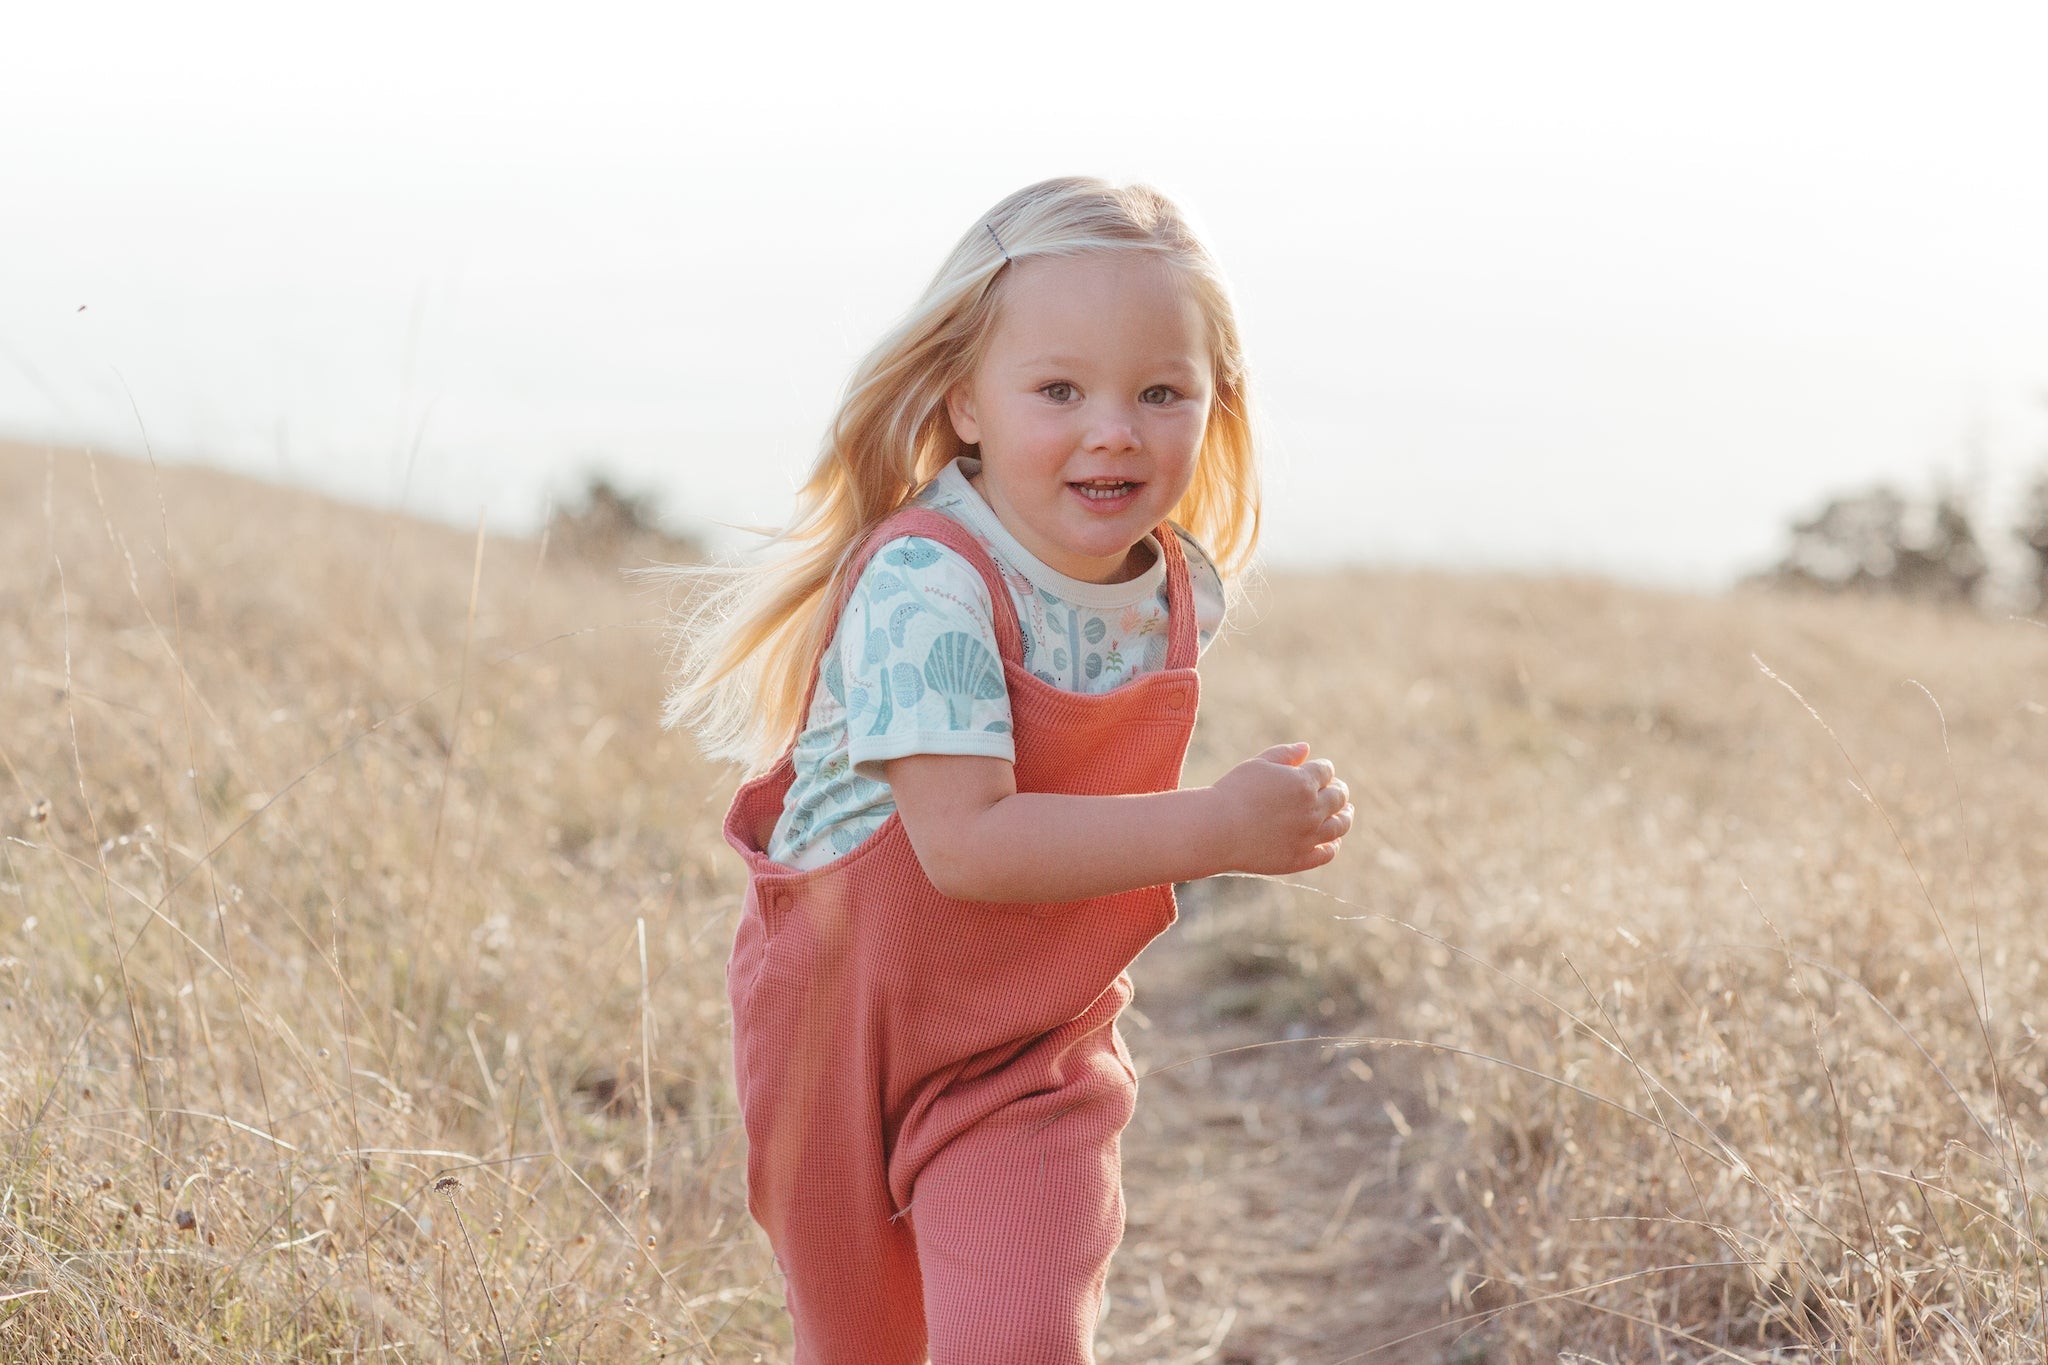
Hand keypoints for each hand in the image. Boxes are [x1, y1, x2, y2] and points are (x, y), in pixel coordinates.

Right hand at [1210, 742, 1352, 874]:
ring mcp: (1308, 836)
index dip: (1323, 769)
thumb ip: (1285, 754)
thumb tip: (1307, 748)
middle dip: (1339, 790)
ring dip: (1346, 816)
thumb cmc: (1233, 792)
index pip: (1327, 771)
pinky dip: (1333, 846)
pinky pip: (1327, 853)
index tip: (1318, 771)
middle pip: (1339, 797)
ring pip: (1340, 826)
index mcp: (1304, 782)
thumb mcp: (1258, 764)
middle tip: (1338, 790)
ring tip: (1347, 813)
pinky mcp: (1300, 858)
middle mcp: (1312, 809)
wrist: (1217, 829)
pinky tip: (1333, 842)